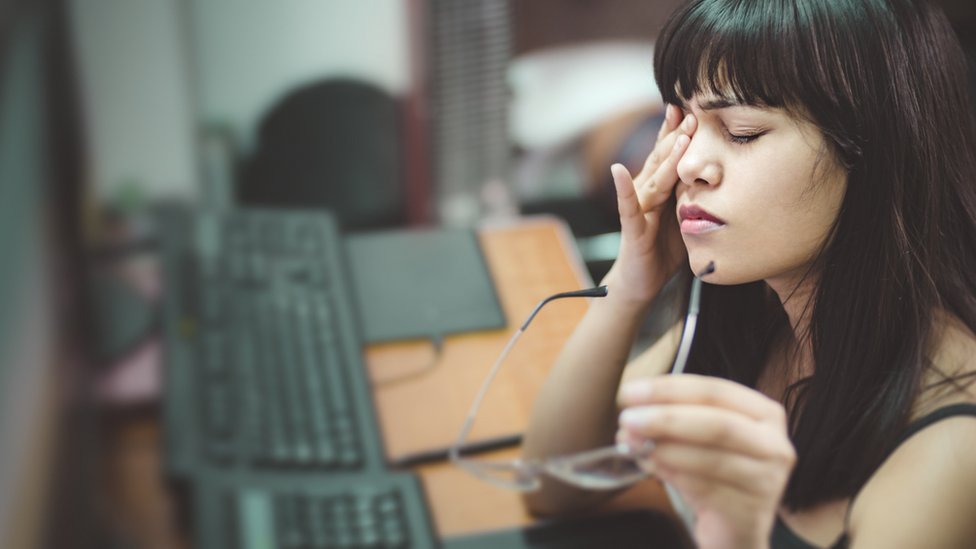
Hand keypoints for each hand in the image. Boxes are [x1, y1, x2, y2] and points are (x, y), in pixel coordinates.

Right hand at [604, 104, 694, 304]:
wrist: (641, 281)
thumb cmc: (664, 248)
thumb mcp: (686, 215)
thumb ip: (694, 193)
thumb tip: (720, 172)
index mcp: (661, 187)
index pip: (670, 153)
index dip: (681, 130)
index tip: (695, 106)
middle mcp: (647, 191)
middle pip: (663, 158)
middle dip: (678, 135)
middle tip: (693, 110)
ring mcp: (639, 208)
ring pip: (654, 177)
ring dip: (664, 155)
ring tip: (677, 135)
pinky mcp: (633, 228)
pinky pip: (628, 207)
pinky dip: (623, 189)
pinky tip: (617, 170)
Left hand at [618, 375, 795, 548]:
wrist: (734, 528)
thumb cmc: (714, 474)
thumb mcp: (698, 438)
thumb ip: (674, 419)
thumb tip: (632, 410)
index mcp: (763, 413)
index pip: (714, 391)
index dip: (669, 389)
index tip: (630, 392)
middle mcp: (775, 443)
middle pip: (717, 423)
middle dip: (666, 418)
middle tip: (628, 419)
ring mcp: (768, 479)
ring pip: (710, 457)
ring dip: (664, 449)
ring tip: (633, 445)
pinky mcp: (751, 510)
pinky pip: (704, 487)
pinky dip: (671, 473)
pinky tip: (648, 465)